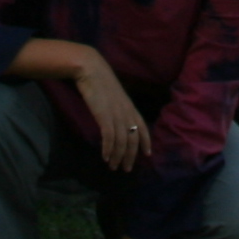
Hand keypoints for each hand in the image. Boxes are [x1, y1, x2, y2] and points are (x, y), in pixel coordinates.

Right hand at [74, 50, 150, 172]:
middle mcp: (126, 112)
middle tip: (126, 169)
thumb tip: (116, 120)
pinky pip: (109, 137)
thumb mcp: (114, 95)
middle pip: (133, 139)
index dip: (146, 141)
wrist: (90, 69)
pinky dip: (108, 149)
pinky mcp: (104, 116)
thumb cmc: (100, 80)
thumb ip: (118, 107)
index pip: (142, 127)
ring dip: (117, 156)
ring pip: (122, 142)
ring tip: (113, 166)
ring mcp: (116, 114)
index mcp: (130, 106)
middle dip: (131, 156)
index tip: (147, 154)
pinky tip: (104, 157)